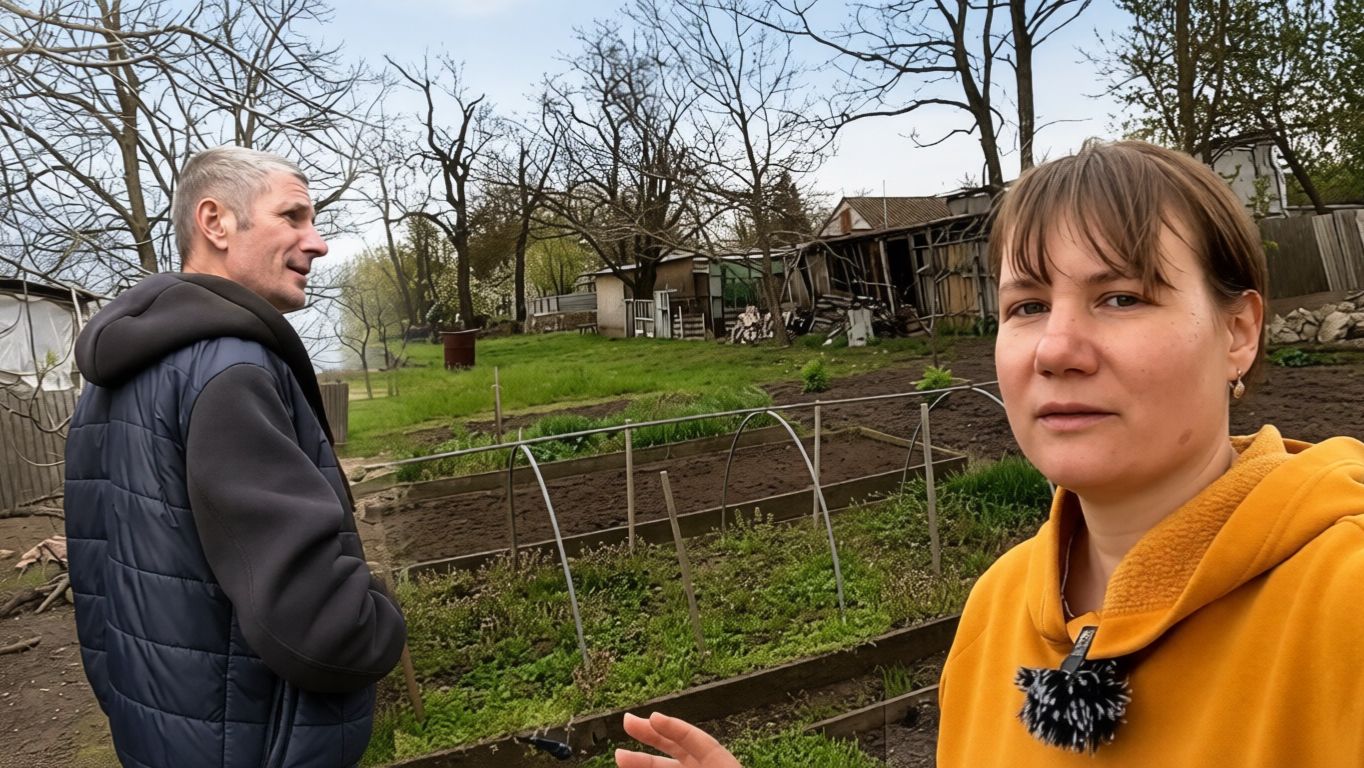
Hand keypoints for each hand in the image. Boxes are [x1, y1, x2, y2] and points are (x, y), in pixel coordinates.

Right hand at [615, 712, 741, 767]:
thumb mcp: (719, 767)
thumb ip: (697, 745)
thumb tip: (661, 723)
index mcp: (721, 763)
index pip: (697, 740)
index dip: (675, 727)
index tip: (654, 717)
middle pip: (676, 748)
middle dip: (651, 735)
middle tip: (627, 721)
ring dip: (641, 763)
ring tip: (619, 757)